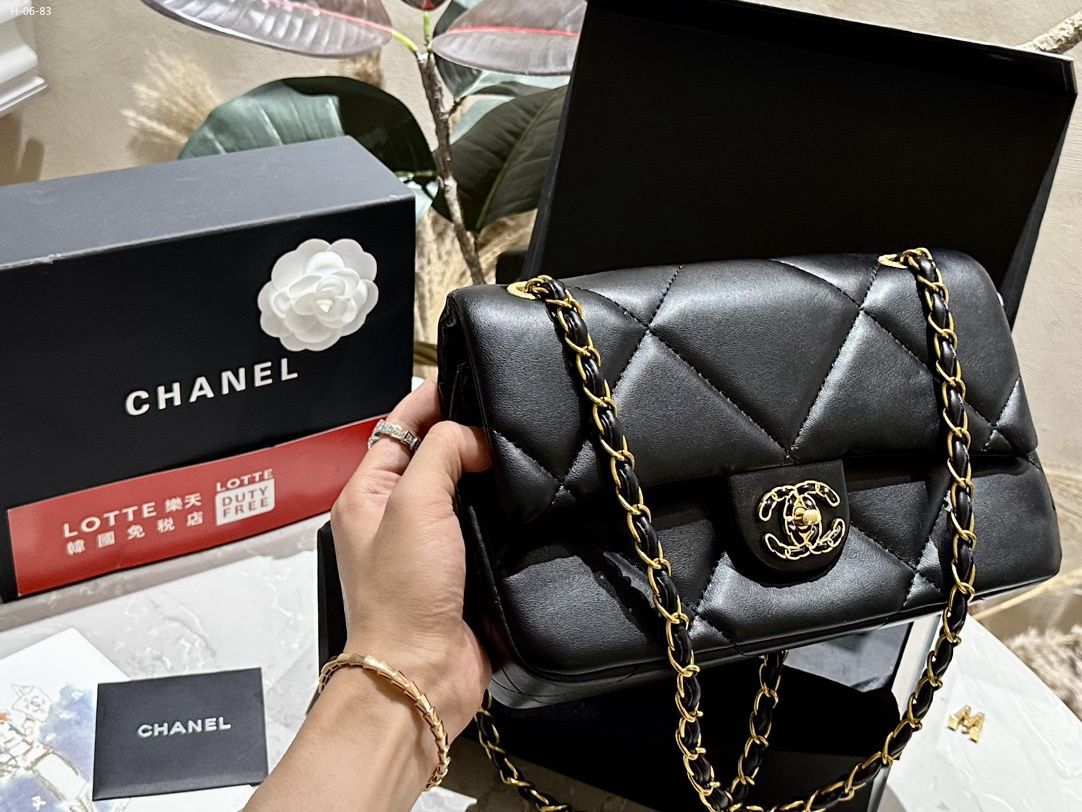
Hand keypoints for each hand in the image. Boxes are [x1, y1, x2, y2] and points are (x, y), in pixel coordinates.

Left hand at [329, 378, 491, 738]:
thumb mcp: (412, 504)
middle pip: (435, 455)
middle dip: (467, 432)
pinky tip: (531, 496)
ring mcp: (433, 545)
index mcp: (369, 494)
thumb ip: (441, 453)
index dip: (431, 399)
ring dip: (491, 473)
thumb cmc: (402, 595)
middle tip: (506, 411)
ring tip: (524, 446)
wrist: (423, 673)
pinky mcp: (466, 571)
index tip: (467, 375)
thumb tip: (476, 437)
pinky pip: (489, 527)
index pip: (399, 427)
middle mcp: (398, 516)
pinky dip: (508, 512)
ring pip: (467, 490)